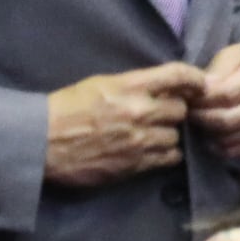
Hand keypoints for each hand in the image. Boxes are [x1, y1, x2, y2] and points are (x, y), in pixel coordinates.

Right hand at [43, 62, 205, 186]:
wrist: (40, 143)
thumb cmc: (67, 108)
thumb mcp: (102, 84)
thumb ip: (136, 85)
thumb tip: (165, 87)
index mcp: (131, 86)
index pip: (179, 75)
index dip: (195, 79)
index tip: (200, 85)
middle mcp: (140, 112)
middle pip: (182, 110)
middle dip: (177, 112)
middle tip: (167, 115)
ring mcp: (139, 140)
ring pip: (176, 136)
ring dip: (170, 135)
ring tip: (156, 135)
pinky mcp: (134, 165)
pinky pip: (167, 159)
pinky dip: (166, 155)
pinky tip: (155, 152)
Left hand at [192, 37, 239, 164]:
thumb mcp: (239, 52)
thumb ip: (218, 70)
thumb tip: (199, 89)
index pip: (226, 94)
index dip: (202, 99)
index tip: (189, 97)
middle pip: (227, 119)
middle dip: (201, 118)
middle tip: (189, 112)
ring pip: (230, 137)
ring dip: (208, 133)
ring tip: (200, 122)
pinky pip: (239, 150)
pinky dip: (220, 147)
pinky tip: (213, 135)